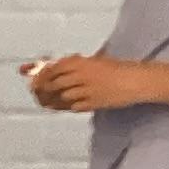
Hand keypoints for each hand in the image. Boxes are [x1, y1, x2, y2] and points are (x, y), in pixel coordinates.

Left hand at [26, 54, 140, 112]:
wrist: (134, 80)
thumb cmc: (115, 69)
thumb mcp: (94, 62)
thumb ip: (75, 65)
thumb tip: (54, 68)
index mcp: (82, 62)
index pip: (54, 68)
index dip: (42, 76)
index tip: (35, 81)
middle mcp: (82, 74)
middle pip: (55, 83)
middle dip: (44, 89)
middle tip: (38, 94)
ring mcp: (87, 89)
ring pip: (62, 96)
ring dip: (53, 100)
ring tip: (48, 101)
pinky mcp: (92, 103)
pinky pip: (73, 106)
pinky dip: (66, 106)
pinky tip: (64, 106)